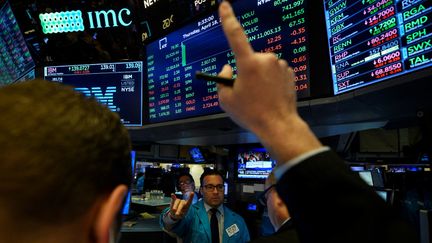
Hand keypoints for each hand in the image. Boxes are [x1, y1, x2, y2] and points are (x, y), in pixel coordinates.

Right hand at [168, 192, 194, 220]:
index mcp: (187, 206)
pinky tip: (172, 194)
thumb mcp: (181, 215)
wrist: (175, 214)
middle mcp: (183, 202)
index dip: (191, 197)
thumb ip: (179, 213)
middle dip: (179, 209)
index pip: (189, 201)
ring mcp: (178, 201)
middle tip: (177, 214)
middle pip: (182, 204)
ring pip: (177, 201)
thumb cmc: (180, 214)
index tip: (192, 192)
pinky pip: (173, 199)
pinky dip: (173, 197)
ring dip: (175, 206)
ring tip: (174, 210)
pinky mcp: (174, 201)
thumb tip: (176, 210)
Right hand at [217, 1, 321, 162]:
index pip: (235, 34)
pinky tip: (270, 95)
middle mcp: (266, 59)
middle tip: (245, 91)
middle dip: (245, 70)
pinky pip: (274, 72)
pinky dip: (271, 80)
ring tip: (259, 97)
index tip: (224, 5)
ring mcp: (280, 65)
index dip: (228, 18)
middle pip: (249, 58)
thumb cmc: (251, 113)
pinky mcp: (289, 72)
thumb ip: (222, 79)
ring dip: (259, 76)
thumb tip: (228, 68)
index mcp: (248, 63)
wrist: (278, 125)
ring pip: (262, 66)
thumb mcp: (226, 99)